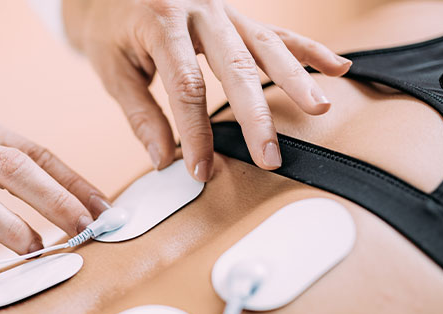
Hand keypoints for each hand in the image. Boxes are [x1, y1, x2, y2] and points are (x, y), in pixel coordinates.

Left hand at [64, 0, 351, 179]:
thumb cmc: (106, 25)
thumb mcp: (111, 68)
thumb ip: (140, 114)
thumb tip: (164, 158)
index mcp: (161, 21)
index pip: (187, 86)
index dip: (196, 132)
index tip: (201, 169)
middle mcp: (198, 7)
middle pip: (235, 66)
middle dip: (256, 116)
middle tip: (270, 156)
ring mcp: (221, 7)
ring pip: (264, 45)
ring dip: (295, 79)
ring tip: (320, 108)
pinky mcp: (233, 13)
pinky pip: (274, 32)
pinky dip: (306, 50)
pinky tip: (337, 68)